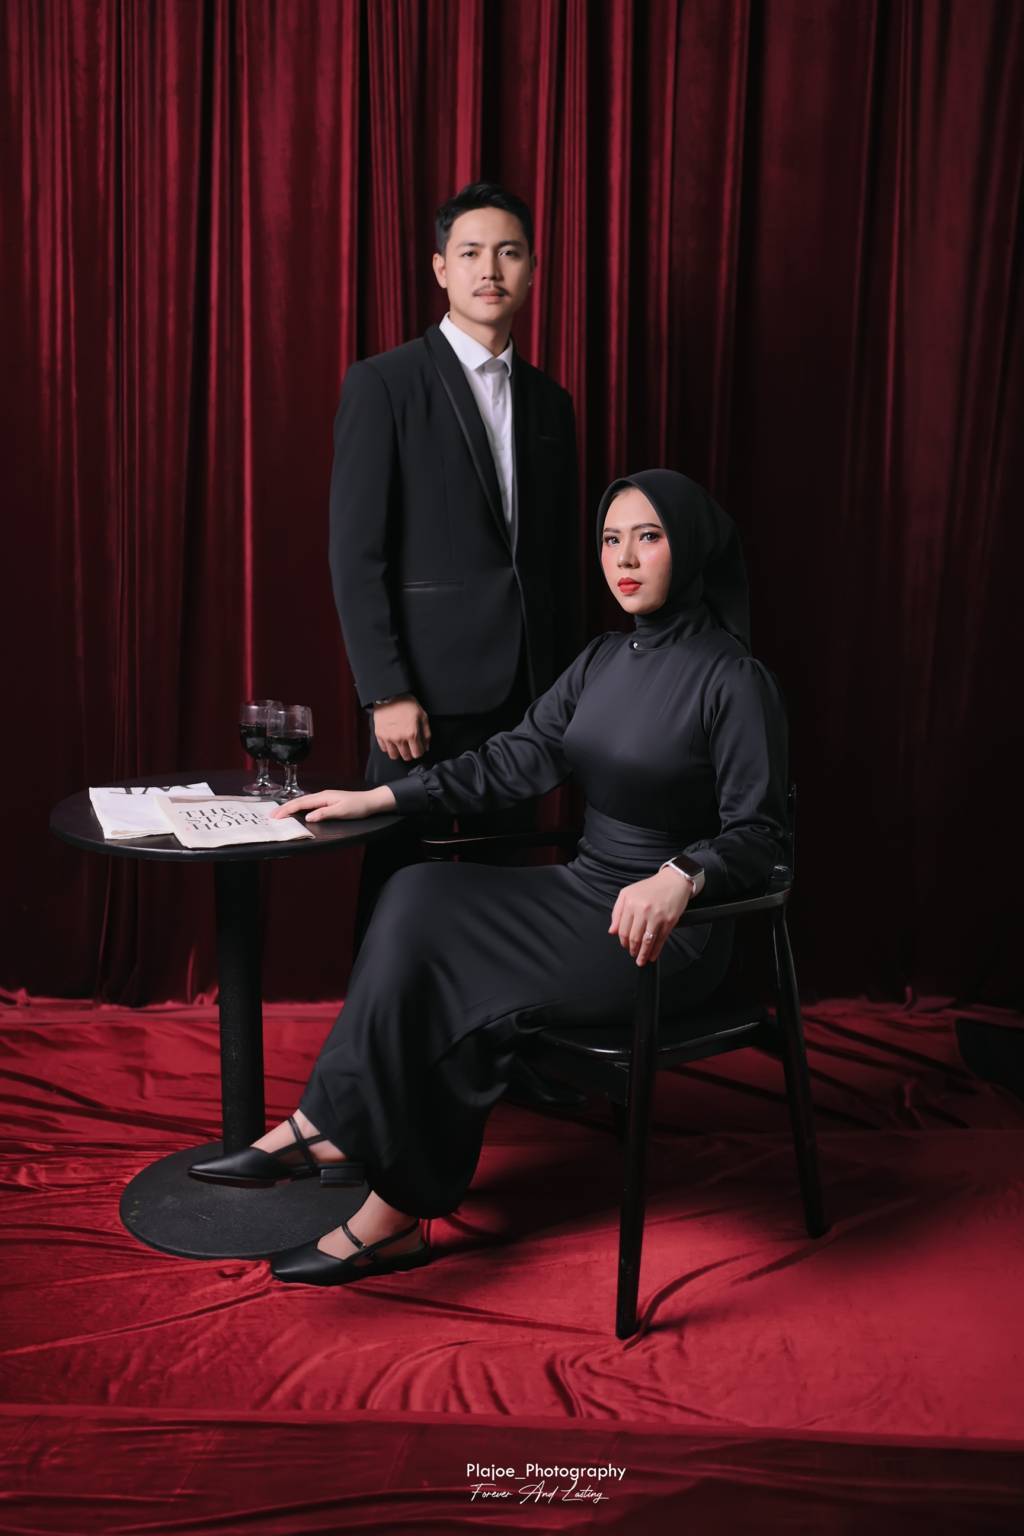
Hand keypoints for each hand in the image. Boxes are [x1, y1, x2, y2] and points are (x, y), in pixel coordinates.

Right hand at [271, 786, 395, 821]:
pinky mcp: (328, 802)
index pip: (301, 803)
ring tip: (279, 813)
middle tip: (272, 815)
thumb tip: (308, 817)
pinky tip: (296, 811)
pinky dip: (299, 808)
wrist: (371, 802)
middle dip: (284, 808)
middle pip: (299, 801)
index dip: (287, 810)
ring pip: (303, 802)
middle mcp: (322, 796)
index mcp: (323, 797)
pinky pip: (309, 804)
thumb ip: (324, 813)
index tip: (276, 816)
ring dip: (290, 808)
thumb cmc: (358, 807)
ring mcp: (324, 798)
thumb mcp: (341, 811)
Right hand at [373, 695, 429, 760]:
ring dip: (399, 752)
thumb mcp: (423, 716)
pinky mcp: (379, 735)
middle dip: (410, 753)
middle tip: (410, 745)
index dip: (419, 751)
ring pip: (394, 755)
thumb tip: (426, 747)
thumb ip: (426, 733)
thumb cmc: (407, 704)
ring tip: (400, 744)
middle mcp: (399, 738)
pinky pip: (384, 749)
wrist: (390, 695)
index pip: (417, 754)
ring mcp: (388, 738)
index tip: (418, 747)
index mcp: (412, 734)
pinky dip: (389, 747)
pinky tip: (392, 740)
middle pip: (406, 756)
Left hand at [609, 869, 692, 965]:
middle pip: (634, 937)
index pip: (622, 929)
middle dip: (632, 950)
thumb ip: (617, 912)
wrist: (673, 881)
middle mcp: (642, 909)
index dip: (623, 941)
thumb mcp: (627, 894)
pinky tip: (652, 956)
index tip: (625, 946)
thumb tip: (612, 931)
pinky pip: (660, 939)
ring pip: (647, 941)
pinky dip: (655, 951)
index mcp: (630, 903)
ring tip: (641, 960)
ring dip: (643, 954)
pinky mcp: (669, 921)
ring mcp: (656, 916)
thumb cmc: (650, 888)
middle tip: (633, 954)